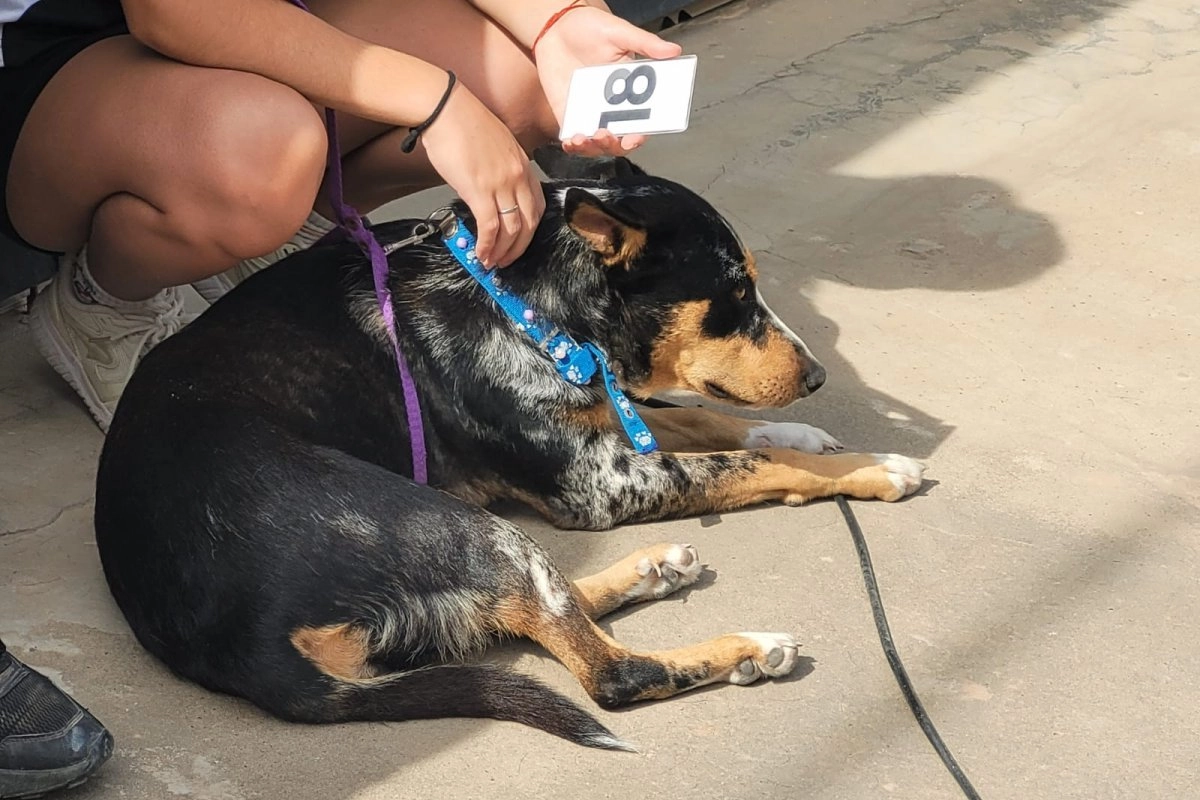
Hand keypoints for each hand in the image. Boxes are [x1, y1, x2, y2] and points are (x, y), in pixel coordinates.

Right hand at [420, 84, 544, 267]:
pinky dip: (487, 245)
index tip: (520, 241)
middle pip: (529, 223)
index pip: (538, 206)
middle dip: (519, 248)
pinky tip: (481, 253)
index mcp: (523, 164)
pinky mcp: (480, 190)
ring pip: (512, 229)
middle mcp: (517, 176)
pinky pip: (490, 227)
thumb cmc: (463, 122)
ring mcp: (501, 184)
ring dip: (502, 251)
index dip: (531, 230)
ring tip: (491, 262)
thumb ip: (500, 169)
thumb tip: (492, 191)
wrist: (446, 109)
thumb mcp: (496, 146)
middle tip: (507, 260)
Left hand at [533, 6, 681, 155]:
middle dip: (615, 145)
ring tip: (586, 138)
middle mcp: (612, 106)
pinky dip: (573, 146)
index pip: (642, 120)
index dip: (640, 134)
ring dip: (594, 148)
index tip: (634, 138)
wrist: (555, 26)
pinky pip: (573, 139)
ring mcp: (590, 112)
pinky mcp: (569, 114)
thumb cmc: (588, 28)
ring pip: (597, 144)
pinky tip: (572, 140)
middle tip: (607, 135)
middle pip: (620, 139)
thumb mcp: (619, 32)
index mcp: (631, 91)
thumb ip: (645, 44)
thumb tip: (673, 51)